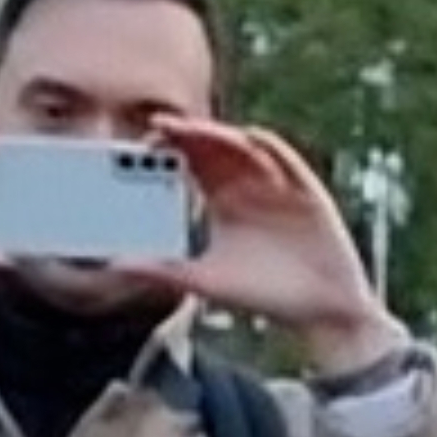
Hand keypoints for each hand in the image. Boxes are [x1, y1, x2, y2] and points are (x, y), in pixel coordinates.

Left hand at [136, 118, 406, 377]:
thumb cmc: (264, 295)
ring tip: (195, 130)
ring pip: (245, 147)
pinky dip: (271, 149)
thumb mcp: (207, 282)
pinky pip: (287, 161)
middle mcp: (247, 184)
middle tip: (159, 125)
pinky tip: (251, 141)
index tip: (143, 146)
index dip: (168, 148)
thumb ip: (164, 271)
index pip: (190, 162)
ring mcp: (278, 184)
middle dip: (188, 132)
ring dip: (220, 136)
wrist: (320, 311)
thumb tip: (116, 267)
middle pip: (213, 146)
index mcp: (221, 199)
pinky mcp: (307, 191)